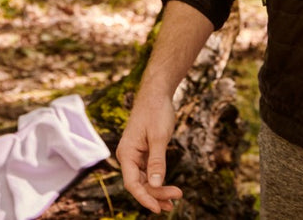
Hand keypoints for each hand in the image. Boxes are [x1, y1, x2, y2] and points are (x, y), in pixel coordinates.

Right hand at [116, 90, 183, 213]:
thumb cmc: (156, 111)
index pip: (132, 183)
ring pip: (144, 180)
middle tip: (176, 199)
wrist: (156, 93)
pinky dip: (158, 181)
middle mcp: (128, 156)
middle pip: (139, 184)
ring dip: (158, 190)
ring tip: (174, 199)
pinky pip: (148, 172)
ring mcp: (135, 155)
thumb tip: (156, 185)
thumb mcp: (158, 137)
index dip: (145, 198)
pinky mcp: (143, 153)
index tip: (158, 208)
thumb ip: (157, 162)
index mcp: (126, 153)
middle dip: (156, 194)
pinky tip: (168, 189)